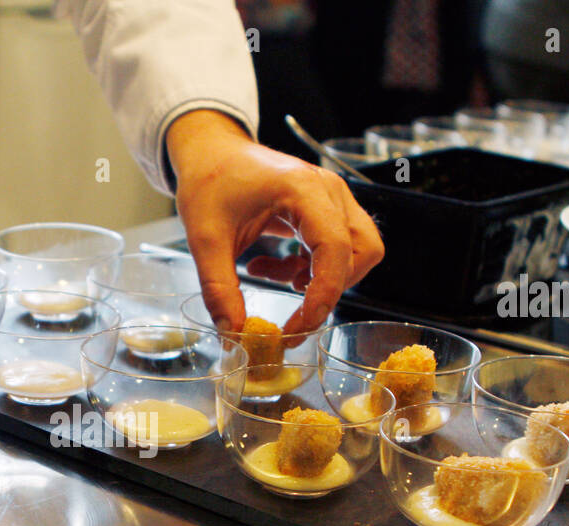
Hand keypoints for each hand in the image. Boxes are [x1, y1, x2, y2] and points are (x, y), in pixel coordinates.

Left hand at [166, 110, 382, 334]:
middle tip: (294, 311)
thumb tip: (232, 331)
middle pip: (363, 250)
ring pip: (356, 252)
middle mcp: (328, 191)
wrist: (210, 151)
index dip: (324, 293)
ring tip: (273, 275)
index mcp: (302, 188)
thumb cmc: (210, 180)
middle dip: (332, 288)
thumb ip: (219, 287)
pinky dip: (308, 268)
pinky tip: (269, 266)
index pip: (335, 248)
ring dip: (320, 278)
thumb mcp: (205, 238)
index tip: (300, 325)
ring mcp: (331, 199)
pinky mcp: (325, 209)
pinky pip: (336, 249)